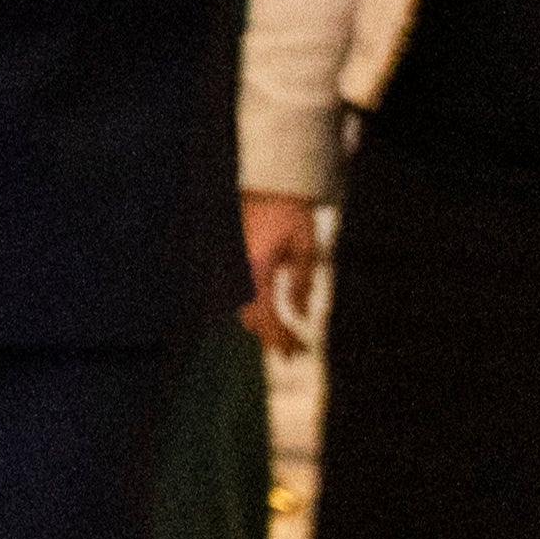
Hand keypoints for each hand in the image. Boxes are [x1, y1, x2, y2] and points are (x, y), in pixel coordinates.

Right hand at [241, 189, 319, 354]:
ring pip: (242, 308)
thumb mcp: (305, 247)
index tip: (298, 352)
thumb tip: (301, 313)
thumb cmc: (289, 213)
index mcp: (256, 269)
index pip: (266, 315)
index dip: (281, 337)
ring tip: (286, 339)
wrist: (267, 184)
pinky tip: (270, 315)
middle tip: (295, 354)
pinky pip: (241, 296)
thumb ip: (303, 282)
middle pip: (250, 318)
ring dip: (263, 326)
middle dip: (272, 338)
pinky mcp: (234, 262)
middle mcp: (239, 271)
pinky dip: (256, 311)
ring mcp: (234, 267)